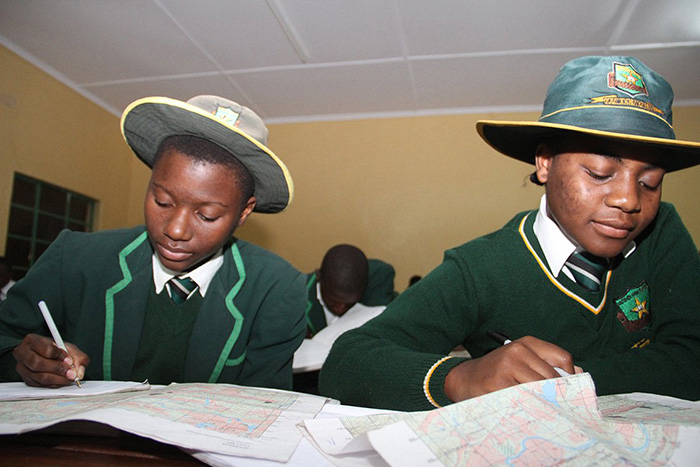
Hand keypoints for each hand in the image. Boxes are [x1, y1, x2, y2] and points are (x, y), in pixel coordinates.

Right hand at [12, 334, 89, 386]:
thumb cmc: (53, 349)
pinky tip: (61, 381)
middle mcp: (22, 354)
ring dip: (57, 379)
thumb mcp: (67, 347)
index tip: (69, 360)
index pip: (45, 349)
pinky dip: (53, 384)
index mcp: (32, 340)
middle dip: (58, 370)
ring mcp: (22, 367)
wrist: (40, 353)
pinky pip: (39, 385)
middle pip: (38, 364)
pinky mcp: (26, 379)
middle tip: (72, 373)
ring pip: (38, 377)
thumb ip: (77, 356)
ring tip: (69, 378)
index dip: (59, 355)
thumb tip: (79, 371)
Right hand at [444, 336, 580, 401]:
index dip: (569, 377)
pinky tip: (525, 409)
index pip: (563, 358)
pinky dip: (529, 407)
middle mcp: (518, 350)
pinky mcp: (499, 383)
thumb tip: (578, 375)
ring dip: (543, 402)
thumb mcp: (521, 361)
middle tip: (554, 405)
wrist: (464, 379)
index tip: (566, 390)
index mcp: (527, 343)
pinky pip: (525, 399)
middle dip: (556, 393)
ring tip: (539, 407)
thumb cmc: (497, 373)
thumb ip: (548, 366)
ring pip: (541, 389)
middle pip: (553, 377)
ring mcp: (507, 366)